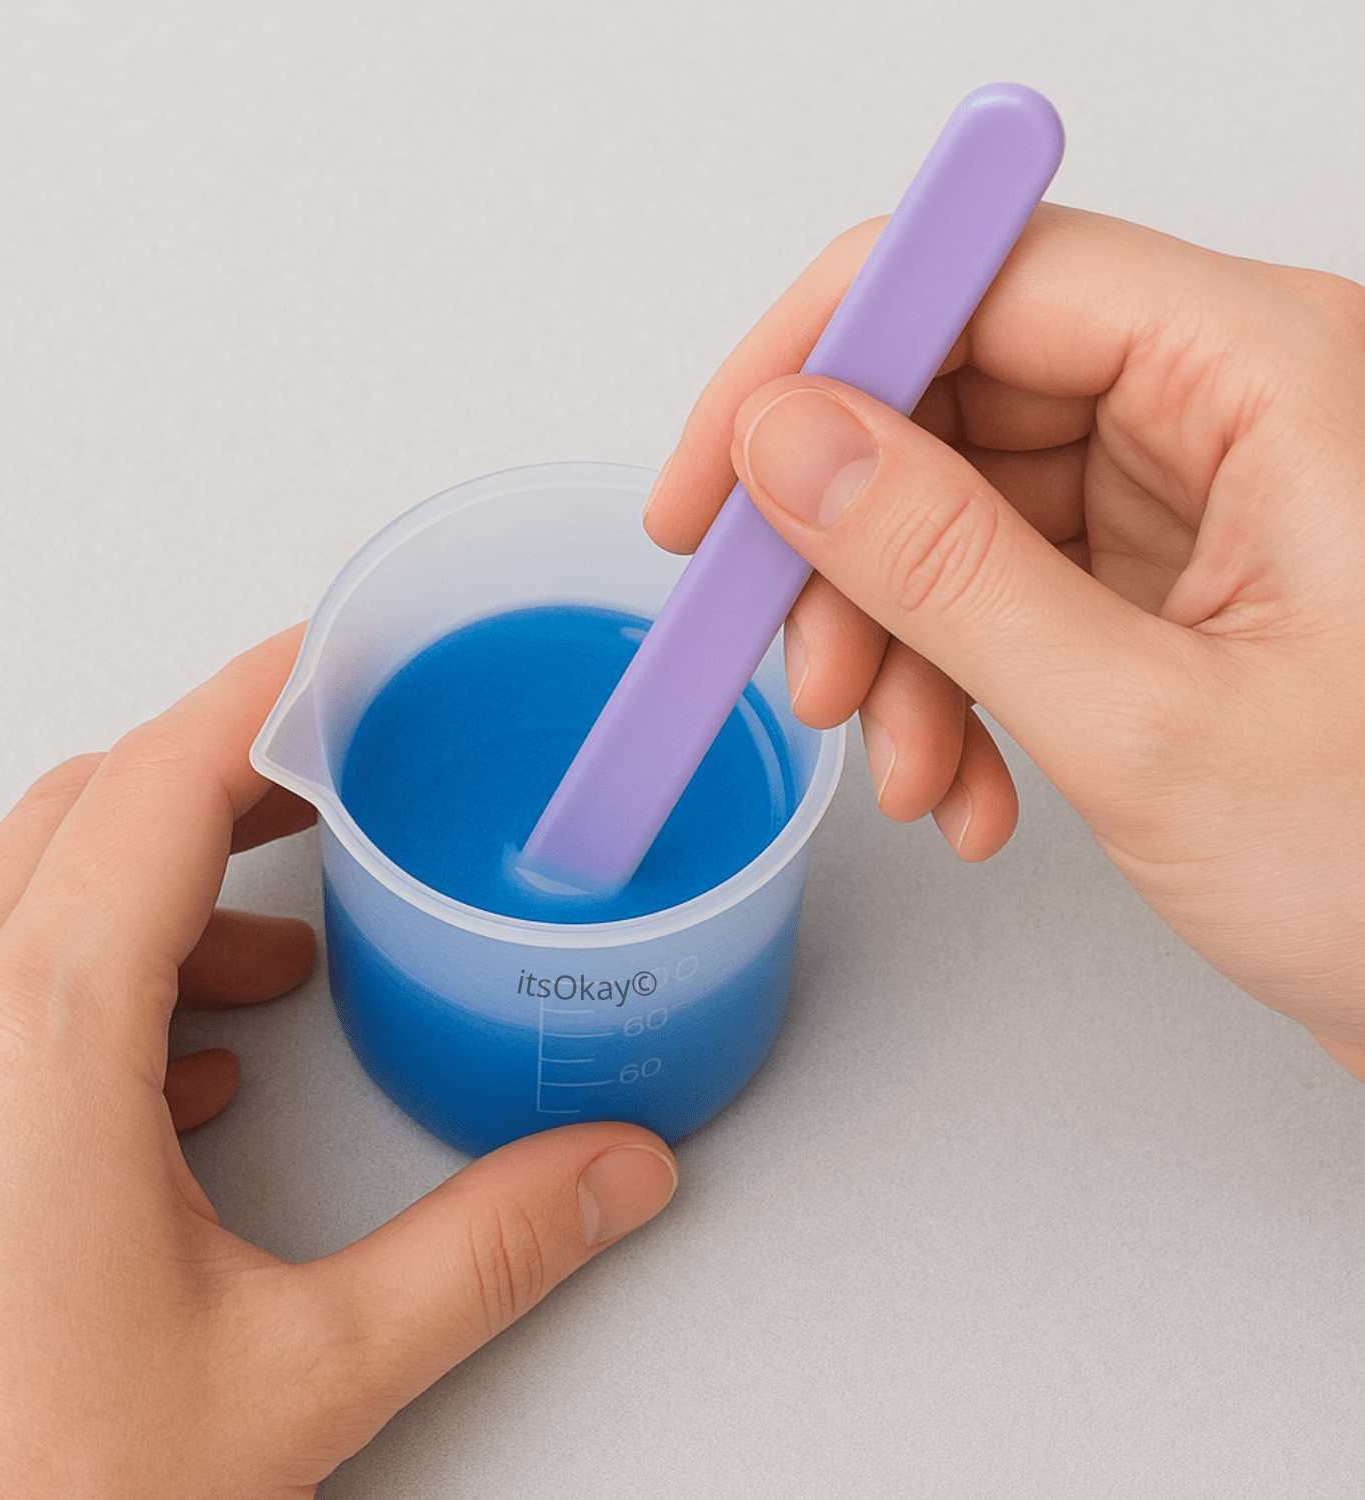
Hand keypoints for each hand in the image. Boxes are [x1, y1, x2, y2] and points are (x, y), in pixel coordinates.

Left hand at [0, 626, 676, 1497]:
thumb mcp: (303, 1370)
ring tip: (274, 940)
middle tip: (327, 778)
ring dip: (159, 882)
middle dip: (219, 773)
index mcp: (34, 1047)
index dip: (256, 697)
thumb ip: (486, 1251)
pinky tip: (185, 1062)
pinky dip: (99, 972)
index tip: (329, 654)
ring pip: (28, 891)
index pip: (154, 787)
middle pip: (87, 808)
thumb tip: (615, 1173)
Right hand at [645, 205, 1364, 1076]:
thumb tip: (790, 444)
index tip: (715, 471)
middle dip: (854, 548)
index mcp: (1270, 374)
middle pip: (958, 398)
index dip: (821, 358)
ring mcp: (1202, 493)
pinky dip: (957, 682)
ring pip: (964, 507)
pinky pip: (1007, 586)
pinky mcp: (1173, 574)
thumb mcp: (1141, 721)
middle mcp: (1236, 406)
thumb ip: (947, 569)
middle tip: (807, 663)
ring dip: (902, 643)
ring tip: (906, 764)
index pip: (987, 271)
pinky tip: (966, 781)